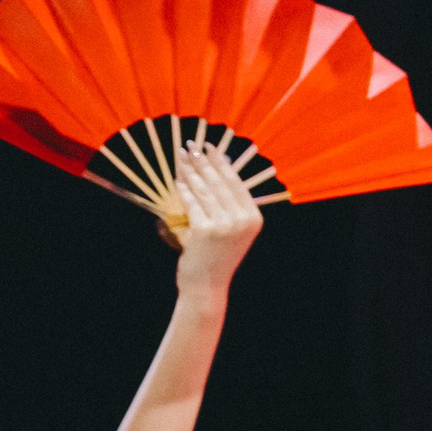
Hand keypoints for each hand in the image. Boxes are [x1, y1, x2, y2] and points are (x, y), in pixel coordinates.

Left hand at [171, 140, 263, 302]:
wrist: (207, 285)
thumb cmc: (215, 256)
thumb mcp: (230, 230)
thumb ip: (227, 205)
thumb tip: (215, 169)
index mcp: (253, 217)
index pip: (235, 182)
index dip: (220, 161)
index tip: (209, 146)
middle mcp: (243, 219)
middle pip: (219, 182)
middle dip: (203, 161)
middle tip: (190, 145)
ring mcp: (226, 224)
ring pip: (205, 190)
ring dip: (191, 171)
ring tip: (181, 157)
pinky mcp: (206, 230)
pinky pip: (193, 203)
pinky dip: (184, 190)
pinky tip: (178, 179)